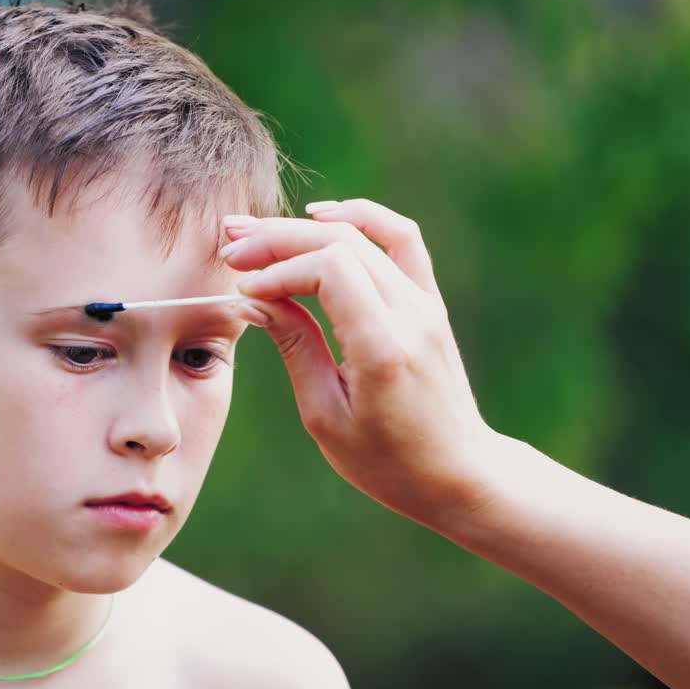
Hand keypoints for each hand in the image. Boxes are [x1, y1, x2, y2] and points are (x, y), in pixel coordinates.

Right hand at [221, 199, 503, 527]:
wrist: (459, 473)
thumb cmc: (387, 461)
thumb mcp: (325, 415)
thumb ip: (296, 347)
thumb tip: (256, 300)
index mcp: (384, 347)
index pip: (329, 269)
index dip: (278, 270)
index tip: (243, 291)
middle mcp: (411, 314)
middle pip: (341, 242)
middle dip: (278, 240)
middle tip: (230, 249)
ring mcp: (426, 304)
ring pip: (364, 235)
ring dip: (306, 226)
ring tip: (257, 231)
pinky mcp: (429, 303)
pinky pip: (400, 240)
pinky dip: (361, 218)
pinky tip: (320, 215)